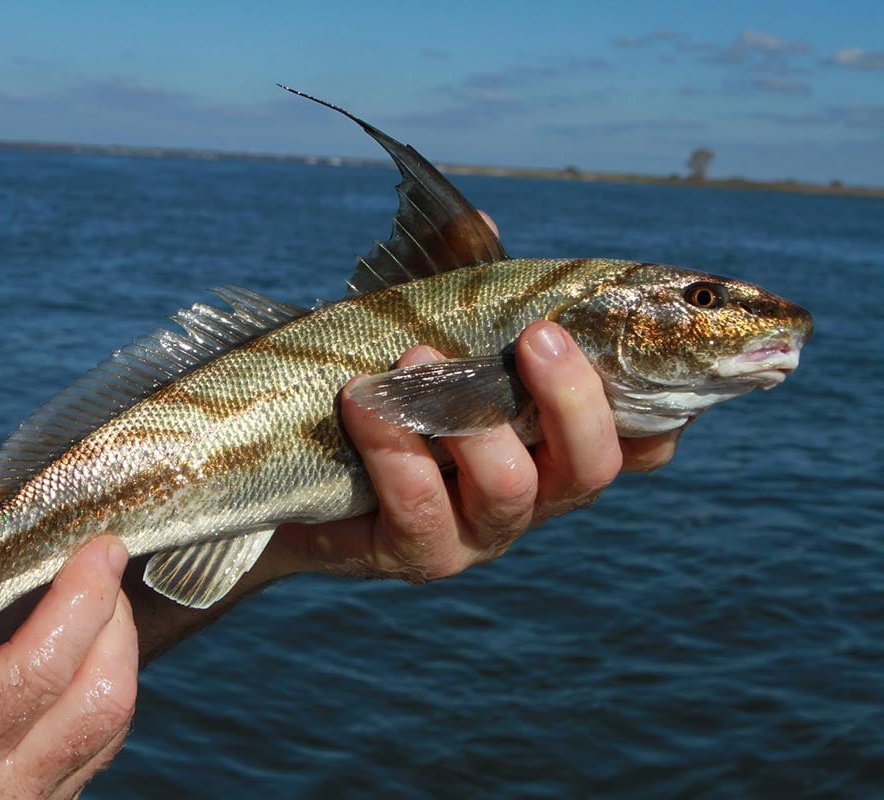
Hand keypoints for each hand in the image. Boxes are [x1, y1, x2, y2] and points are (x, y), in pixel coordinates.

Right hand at [0, 523, 136, 799]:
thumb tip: (10, 500)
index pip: (41, 669)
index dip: (82, 598)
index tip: (102, 545)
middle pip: (101, 699)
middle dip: (114, 618)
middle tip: (102, 564)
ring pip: (113, 720)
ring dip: (117, 646)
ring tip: (95, 598)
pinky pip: (105, 737)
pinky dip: (105, 677)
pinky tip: (87, 643)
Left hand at [273, 320, 679, 582]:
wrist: (298, 467)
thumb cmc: (384, 391)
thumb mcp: (427, 335)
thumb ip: (463, 287)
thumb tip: (482, 222)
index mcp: (551, 444)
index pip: (637, 444)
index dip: (663, 410)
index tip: (655, 353)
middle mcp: (533, 495)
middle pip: (591, 467)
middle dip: (573, 398)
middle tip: (540, 335)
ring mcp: (477, 533)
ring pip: (508, 489)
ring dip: (467, 418)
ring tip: (415, 357)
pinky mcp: (416, 553)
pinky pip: (419, 508)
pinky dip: (394, 447)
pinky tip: (361, 401)